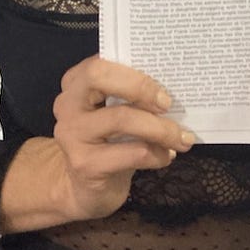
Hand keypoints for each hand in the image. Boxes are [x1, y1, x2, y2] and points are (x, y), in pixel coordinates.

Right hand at [50, 55, 195, 221]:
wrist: (83, 188)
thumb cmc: (108, 141)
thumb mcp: (116, 111)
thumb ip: (133, 94)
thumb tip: (176, 87)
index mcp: (76, 82)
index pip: (101, 61)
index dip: (134, 72)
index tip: (163, 87)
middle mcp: (67, 104)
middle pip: (99, 78)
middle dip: (140, 87)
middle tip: (169, 104)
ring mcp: (72, 134)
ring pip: (122, 118)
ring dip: (161, 128)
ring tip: (182, 138)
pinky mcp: (85, 164)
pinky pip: (131, 153)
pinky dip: (157, 154)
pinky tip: (166, 156)